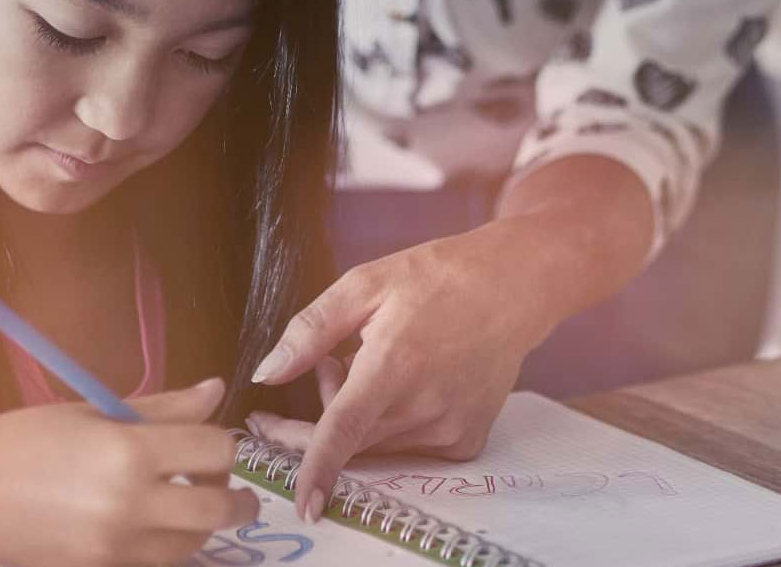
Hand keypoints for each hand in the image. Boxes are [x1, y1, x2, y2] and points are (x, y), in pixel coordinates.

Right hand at [0, 377, 258, 566]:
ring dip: (201, 525)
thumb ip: (163, 407)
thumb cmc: (27, 439)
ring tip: (186, 506)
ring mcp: (116, 547)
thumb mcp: (96, 412)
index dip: (223, 445)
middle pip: (217, 509)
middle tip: (230, 491)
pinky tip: (152, 527)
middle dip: (236, 499)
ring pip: (192, 545)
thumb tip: (216, 390)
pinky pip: (156, 564)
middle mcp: (131, 503)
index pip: (215, 450)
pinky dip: (166, 547)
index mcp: (130, 451)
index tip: (214, 446)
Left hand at [247, 222, 567, 522]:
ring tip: (371, 359)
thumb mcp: (364, 285)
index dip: (318, 469)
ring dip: (358, 415)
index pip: (345, 431)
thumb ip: (309, 331)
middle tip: (325, 363)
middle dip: (320, 414)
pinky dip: (391, 423)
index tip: (303, 503)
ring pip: (377, 445)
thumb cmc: (436, 278)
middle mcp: (424, 406)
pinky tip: (404, 382)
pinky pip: (408, 446)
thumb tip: (268, 373)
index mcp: (393, 365)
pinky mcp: (466, 440)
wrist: (513, 287)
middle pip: (351, 442)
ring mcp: (450, 428)